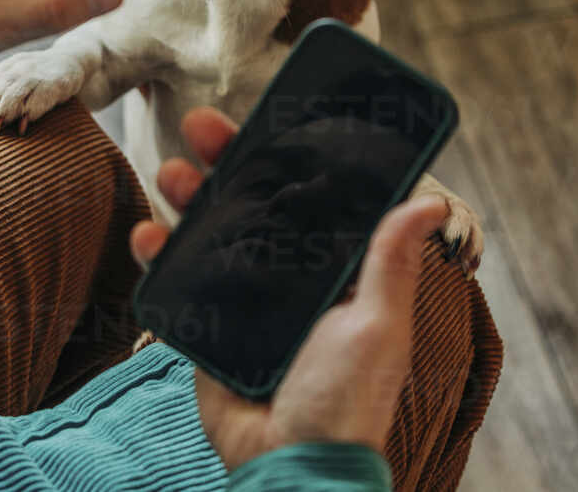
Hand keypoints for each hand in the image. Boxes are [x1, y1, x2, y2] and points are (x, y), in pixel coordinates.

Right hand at [130, 108, 449, 468]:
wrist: (290, 464)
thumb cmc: (345, 399)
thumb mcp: (376, 325)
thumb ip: (389, 262)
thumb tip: (429, 203)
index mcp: (328, 270)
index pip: (302, 198)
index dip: (280, 157)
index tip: (261, 120)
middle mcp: (283, 276)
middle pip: (248, 204)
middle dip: (223, 163)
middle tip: (201, 127)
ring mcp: (240, 298)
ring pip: (207, 232)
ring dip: (186, 198)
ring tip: (171, 173)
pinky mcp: (204, 325)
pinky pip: (177, 280)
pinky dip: (157, 254)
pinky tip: (148, 233)